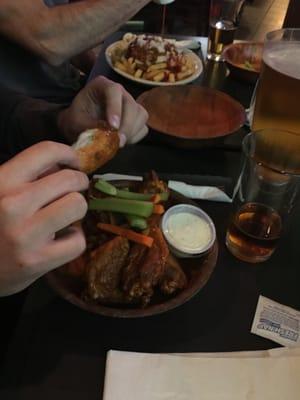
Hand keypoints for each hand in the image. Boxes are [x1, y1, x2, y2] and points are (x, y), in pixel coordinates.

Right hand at [0, 142, 88, 295]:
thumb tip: (63, 164)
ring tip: (66, 215)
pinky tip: (60, 240)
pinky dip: (74, 240)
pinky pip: (78, 241)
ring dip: (77, 209)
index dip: (68, 154)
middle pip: (70, 179)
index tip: (73, 162)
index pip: (46, 151)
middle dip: (79, 182)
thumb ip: (27, 176)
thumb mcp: (0, 192)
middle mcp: (12, 205)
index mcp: (1, 181)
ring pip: (78, 205)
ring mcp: (25, 235)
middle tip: (76, 189)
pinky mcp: (37, 261)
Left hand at [58, 76, 148, 146]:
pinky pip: (143, 127)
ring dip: (132, 132)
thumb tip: (106, 135)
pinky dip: (135, 137)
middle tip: (118, 142)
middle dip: (127, 125)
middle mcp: (120, 92)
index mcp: (102, 85)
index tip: (113, 127)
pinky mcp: (136, 117)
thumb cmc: (77, 119)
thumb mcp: (76, 122)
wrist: (80, 125)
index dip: (115, 108)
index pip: (114, 91)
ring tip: (118, 143)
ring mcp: (130, 104)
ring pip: (141, 115)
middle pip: (131, 105)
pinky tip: (123, 142)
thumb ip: (89, 126)